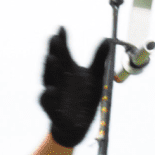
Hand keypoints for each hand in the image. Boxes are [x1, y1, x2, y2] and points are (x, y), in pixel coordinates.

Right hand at [38, 28, 113, 147]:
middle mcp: (58, 79)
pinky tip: (52, 90)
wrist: (77, 127)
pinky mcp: (53, 110)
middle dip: (53, 51)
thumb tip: (107, 39)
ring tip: (52, 59)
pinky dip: (49, 97)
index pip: (63, 51)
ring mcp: (54, 93)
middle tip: (54, 38)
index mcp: (67, 69)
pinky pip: (48, 102)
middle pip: (53, 63)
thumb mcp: (95, 78)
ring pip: (48, 80)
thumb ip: (99, 59)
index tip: (62, 27)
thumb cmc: (84, 99)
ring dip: (50, 70)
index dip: (61, 40)